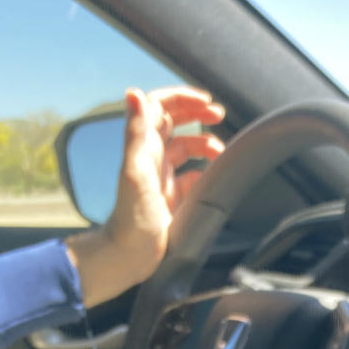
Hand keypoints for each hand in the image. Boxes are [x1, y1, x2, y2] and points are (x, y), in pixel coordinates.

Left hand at [66, 86, 224, 306]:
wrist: (129, 255)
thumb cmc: (130, 218)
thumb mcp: (136, 170)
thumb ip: (136, 131)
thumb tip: (134, 92)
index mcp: (143, 147)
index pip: (160, 107)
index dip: (181, 98)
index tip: (205, 100)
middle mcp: (152, 158)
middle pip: (175, 123)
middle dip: (197, 114)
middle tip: (218, 115)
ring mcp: (163, 178)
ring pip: (187, 149)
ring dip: (205, 144)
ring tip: (220, 152)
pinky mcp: (172, 199)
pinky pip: (192, 178)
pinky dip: (205, 173)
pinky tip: (214, 178)